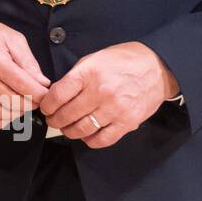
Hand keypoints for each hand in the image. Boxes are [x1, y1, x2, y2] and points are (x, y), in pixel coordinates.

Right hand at [0, 16, 50, 127]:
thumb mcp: (11, 38)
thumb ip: (28, 61)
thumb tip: (42, 83)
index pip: (22, 85)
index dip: (40, 94)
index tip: (46, 94)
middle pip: (14, 102)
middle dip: (31, 103)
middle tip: (36, 97)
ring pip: (2, 114)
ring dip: (18, 112)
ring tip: (22, 101)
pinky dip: (1, 120)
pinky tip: (7, 110)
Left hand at [40, 41, 178, 147]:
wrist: (156, 67)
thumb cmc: (123, 61)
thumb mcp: (93, 60)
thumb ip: (75, 77)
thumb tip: (57, 94)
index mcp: (89, 74)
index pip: (58, 94)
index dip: (47, 105)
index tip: (46, 108)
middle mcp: (101, 92)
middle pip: (67, 114)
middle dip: (55, 120)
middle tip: (53, 120)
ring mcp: (115, 109)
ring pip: (82, 129)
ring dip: (69, 132)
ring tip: (67, 128)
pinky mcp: (128, 122)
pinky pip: (103, 139)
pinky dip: (90, 140)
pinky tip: (86, 135)